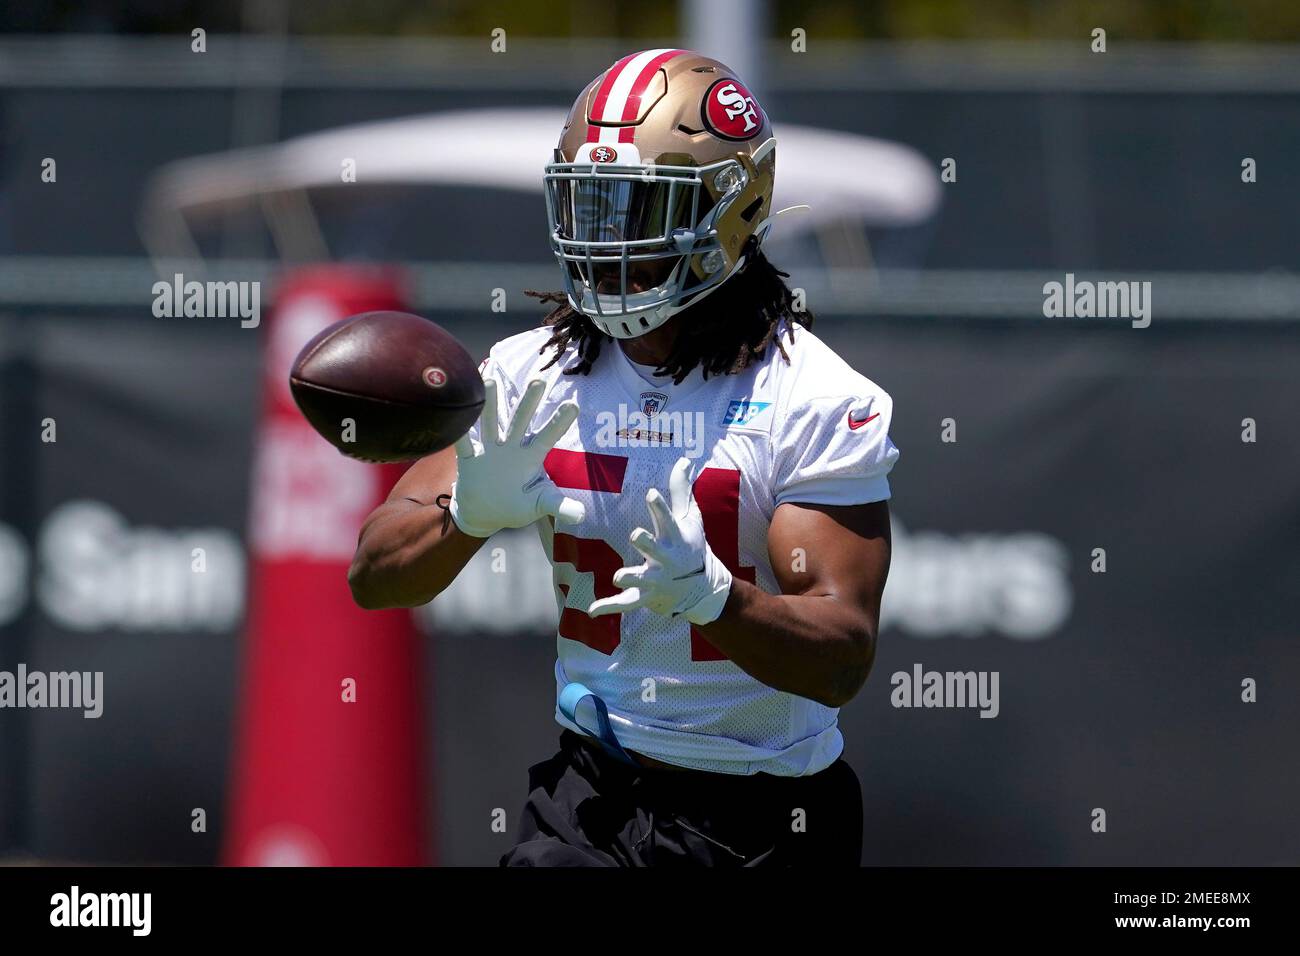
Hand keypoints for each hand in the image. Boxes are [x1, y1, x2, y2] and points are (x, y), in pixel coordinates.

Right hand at [450, 377, 584, 537]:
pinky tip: (457, 413)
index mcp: (531, 458)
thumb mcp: (539, 505)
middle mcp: (511, 448)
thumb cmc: (515, 505)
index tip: (574, 405)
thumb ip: (558, 506)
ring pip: (490, 424)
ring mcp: (489, 451)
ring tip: (491, 381)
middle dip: (528, 402)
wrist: (483, 514)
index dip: (559, 423)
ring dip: (490, 405)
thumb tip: (582, 516)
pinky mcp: (469, 460)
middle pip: (520, 421)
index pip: (547, 437)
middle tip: (539, 381)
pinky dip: (459, 432)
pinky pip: (463, 444)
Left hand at [588, 457, 732, 625]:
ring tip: (618, 576)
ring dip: (631, 578)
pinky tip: (592, 610)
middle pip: (655, 549)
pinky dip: (610, 607)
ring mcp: (656, 579)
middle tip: (635, 534)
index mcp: (674, 537)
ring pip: (642, 579)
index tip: (650, 493)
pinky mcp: (646, 596)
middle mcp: (666, 559)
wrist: (702, 589)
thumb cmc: (692, 546)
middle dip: (646, 543)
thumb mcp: (690, 518)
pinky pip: (627, 603)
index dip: (659, 507)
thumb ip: (681, 490)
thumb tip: (684, 459)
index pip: (667, 519)